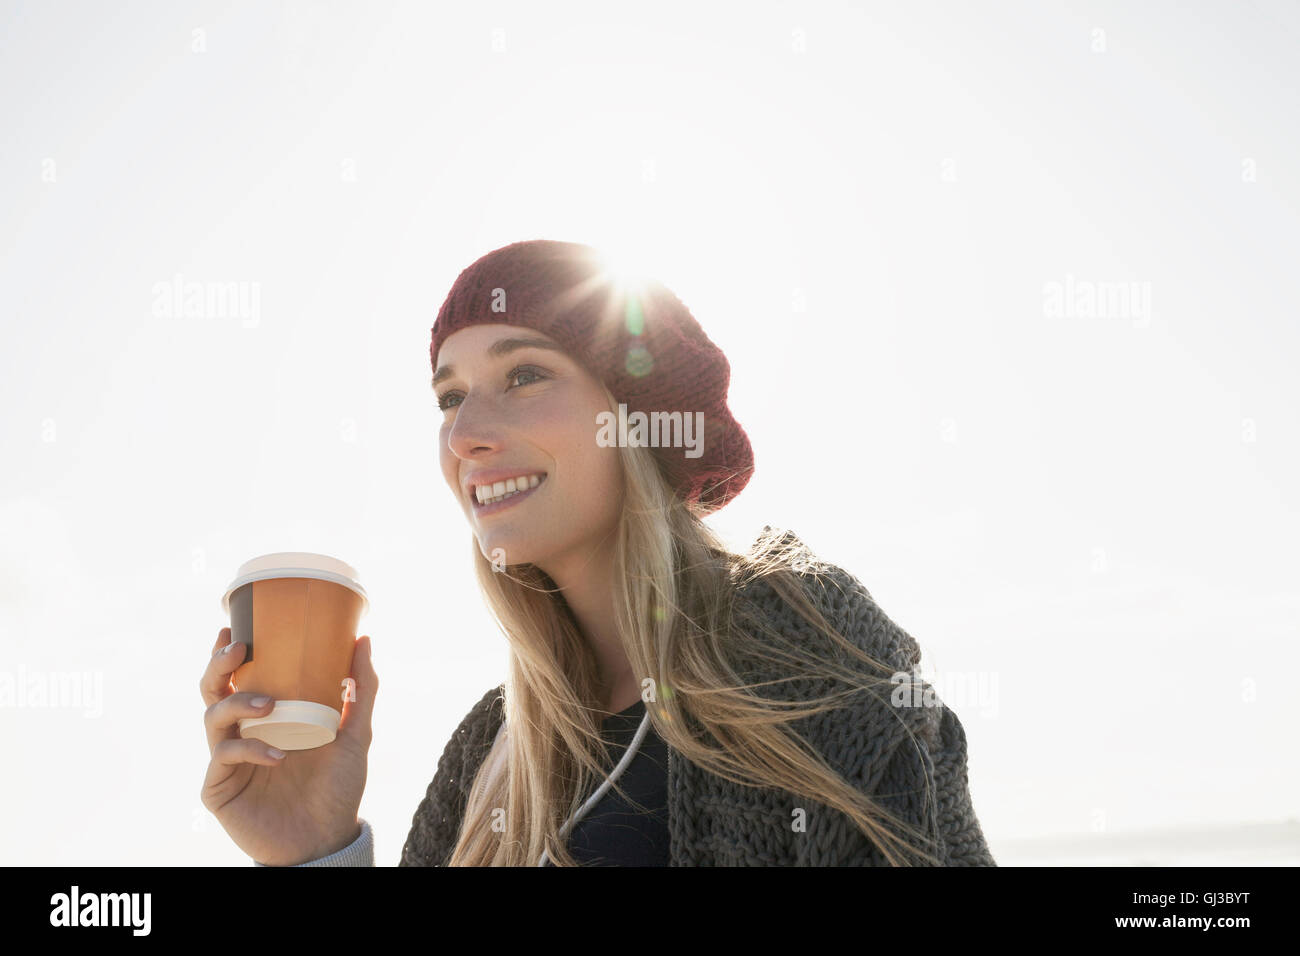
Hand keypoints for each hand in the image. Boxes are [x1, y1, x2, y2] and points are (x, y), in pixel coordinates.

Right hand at [198, 627, 377, 864]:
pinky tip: (277, 755)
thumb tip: (364, 640)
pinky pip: (223, 757)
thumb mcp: (355, 734)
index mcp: (266, 718)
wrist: (328, 838)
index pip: (239, 678)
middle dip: (219, 666)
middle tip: (239, 650)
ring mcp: (227, 761)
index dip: (228, 653)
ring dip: (238, 704)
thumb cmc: (337, 787)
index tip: (234, 628)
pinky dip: (249, 749)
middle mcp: (241, 733)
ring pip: (211, 718)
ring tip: (269, 706)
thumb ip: (361, 690)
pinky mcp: (220, 788)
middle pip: (212, 691)